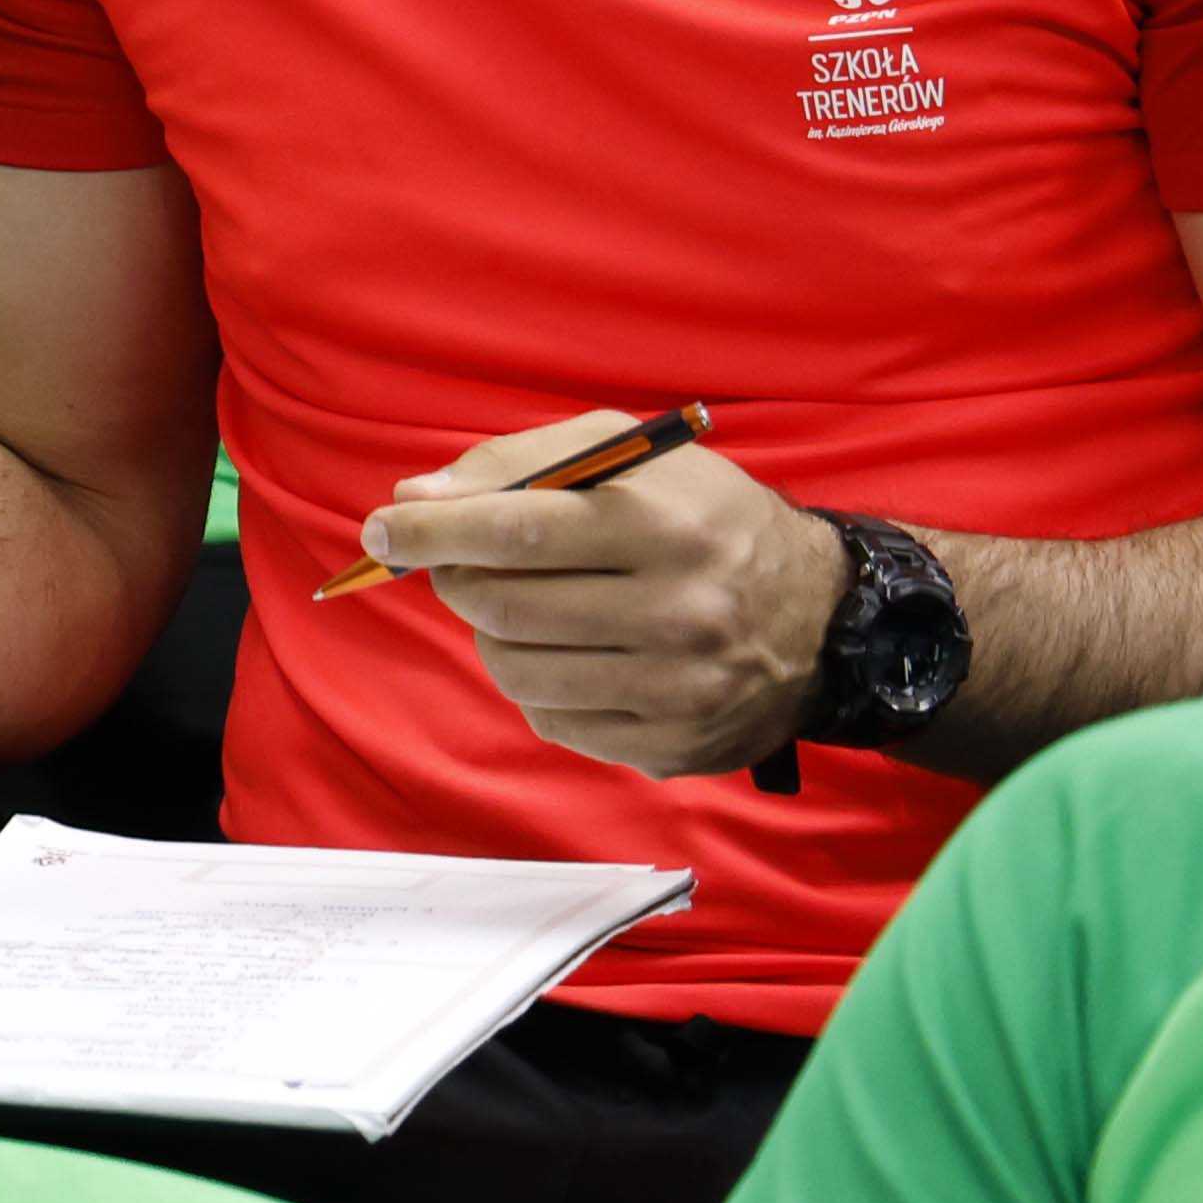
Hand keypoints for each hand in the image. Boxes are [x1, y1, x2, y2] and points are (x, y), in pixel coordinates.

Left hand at [361, 410, 843, 780]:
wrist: (820, 617)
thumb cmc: (704, 517)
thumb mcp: (629, 456)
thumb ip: (519, 464)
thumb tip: (417, 498)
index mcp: (660, 523)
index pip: (518, 529)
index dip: (436, 530)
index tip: (382, 527)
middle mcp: (674, 609)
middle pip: (507, 607)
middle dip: (458, 580)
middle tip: (457, 564)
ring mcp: (675, 688)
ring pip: (519, 672)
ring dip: (492, 635)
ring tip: (517, 607)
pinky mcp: (671, 746)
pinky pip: (554, 722)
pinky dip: (536, 685)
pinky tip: (568, 653)